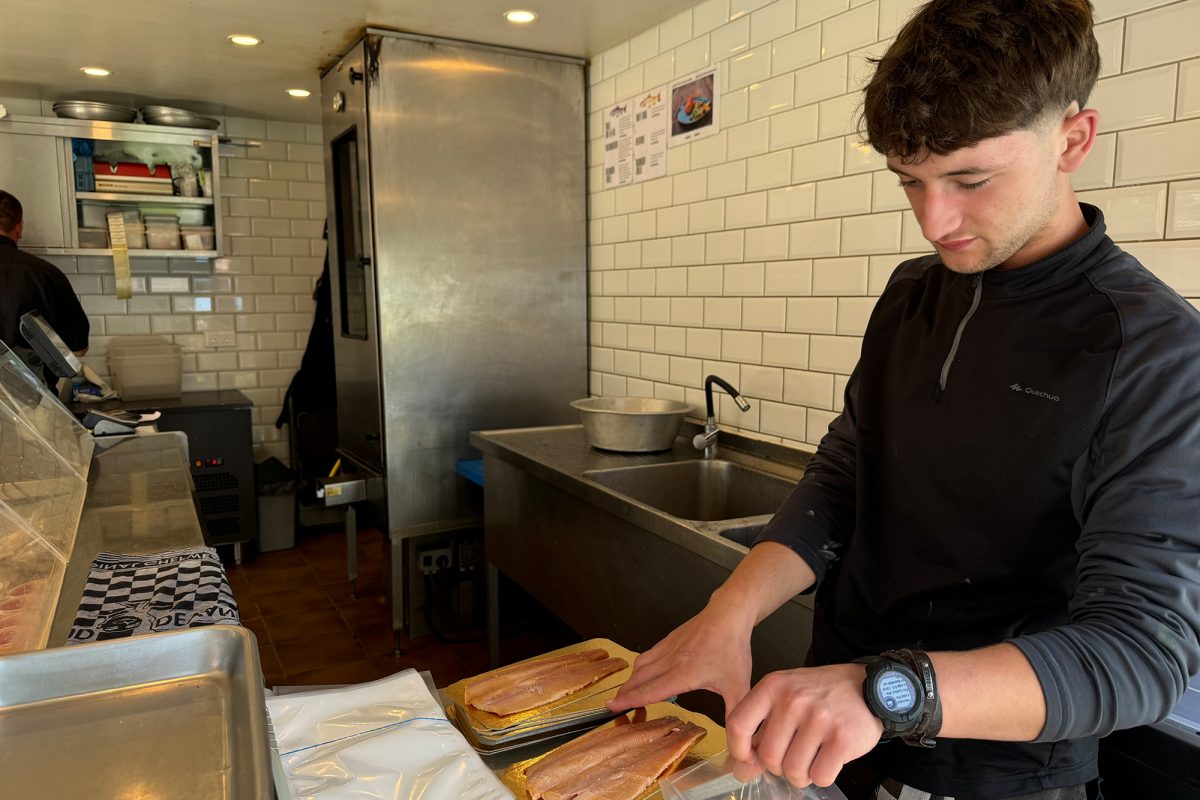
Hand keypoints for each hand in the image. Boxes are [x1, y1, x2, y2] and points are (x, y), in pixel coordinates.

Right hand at [608, 601, 753, 716]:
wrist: (728, 615)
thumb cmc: (732, 649)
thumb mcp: (738, 686)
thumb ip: (735, 714)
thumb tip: (738, 737)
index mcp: (682, 675)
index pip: (649, 691)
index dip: (629, 700)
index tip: (612, 706)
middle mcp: (670, 662)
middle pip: (639, 680)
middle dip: (624, 694)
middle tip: (613, 705)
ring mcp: (668, 648)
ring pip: (640, 666)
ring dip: (630, 680)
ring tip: (625, 693)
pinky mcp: (669, 639)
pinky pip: (648, 655)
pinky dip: (640, 666)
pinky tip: (642, 671)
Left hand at [726, 664, 882, 787]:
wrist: (869, 687)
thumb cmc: (823, 694)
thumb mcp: (786, 694)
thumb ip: (761, 726)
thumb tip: (741, 767)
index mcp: (773, 686)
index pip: (738, 725)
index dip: (739, 751)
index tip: (748, 759)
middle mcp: (793, 700)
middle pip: (768, 757)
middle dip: (779, 766)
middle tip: (793, 755)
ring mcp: (819, 719)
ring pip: (793, 771)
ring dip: (802, 774)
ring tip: (812, 757)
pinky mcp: (842, 739)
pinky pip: (820, 777)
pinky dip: (823, 775)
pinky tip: (828, 758)